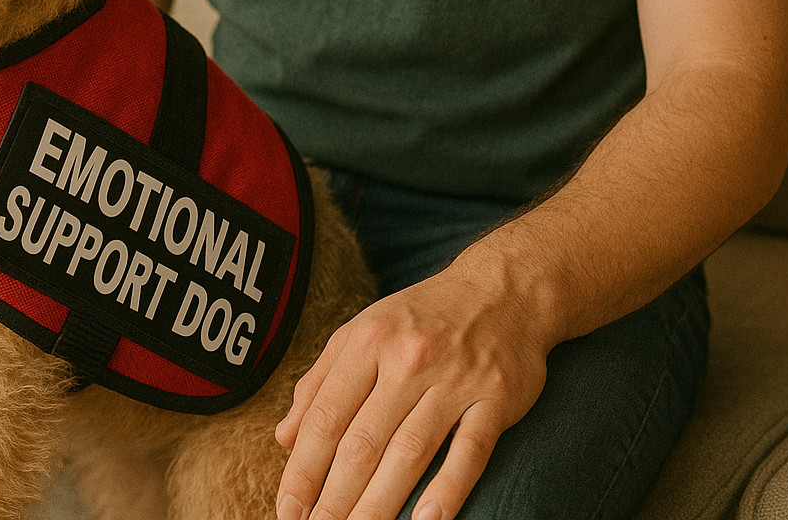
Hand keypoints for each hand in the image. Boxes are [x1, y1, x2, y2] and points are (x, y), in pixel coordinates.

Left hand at [274, 265, 552, 519]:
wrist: (504, 289)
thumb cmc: (420, 317)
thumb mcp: (361, 332)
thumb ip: (319, 382)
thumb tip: (284, 437)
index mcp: (366, 343)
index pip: (325, 418)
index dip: (303, 469)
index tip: (288, 509)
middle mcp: (408, 360)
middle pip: (363, 443)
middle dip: (334, 498)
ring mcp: (455, 381)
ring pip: (409, 454)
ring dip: (379, 504)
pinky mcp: (496, 399)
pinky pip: (470, 452)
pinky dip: (448, 489)